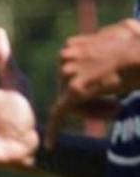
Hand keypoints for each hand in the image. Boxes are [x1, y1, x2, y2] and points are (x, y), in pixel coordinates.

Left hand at [45, 18, 139, 146]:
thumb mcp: (124, 30)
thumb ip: (109, 36)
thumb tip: (109, 35)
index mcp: (72, 46)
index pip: (75, 74)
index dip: (94, 86)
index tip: (114, 93)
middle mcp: (64, 58)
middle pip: (72, 90)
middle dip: (95, 100)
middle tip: (117, 107)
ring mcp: (67, 74)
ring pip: (73, 103)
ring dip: (94, 110)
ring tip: (117, 109)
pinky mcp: (73, 92)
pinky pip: (58, 114)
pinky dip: (53, 130)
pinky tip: (51, 146)